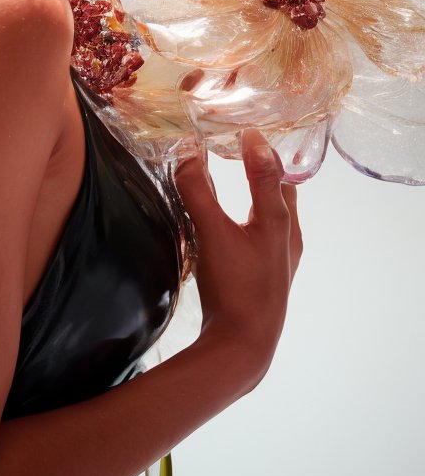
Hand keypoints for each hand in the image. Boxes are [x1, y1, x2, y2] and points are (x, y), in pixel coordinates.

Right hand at [172, 128, 302, 391]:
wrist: (245, 347)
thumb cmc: (233, 287)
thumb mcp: (211, 234)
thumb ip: (197, 190)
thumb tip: (187, 148)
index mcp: (279, 220)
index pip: (272, 168)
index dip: (257, 146)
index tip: (241, 127)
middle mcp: (289, 236)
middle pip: (283, 189)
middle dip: (268, 166)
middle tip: (246, 148)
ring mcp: (284, 258)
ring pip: (279, 214)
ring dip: (265, 192)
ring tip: (246, 179)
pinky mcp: (274, 276)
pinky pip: (272, 234)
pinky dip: (259, 216)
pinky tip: (242, 226)